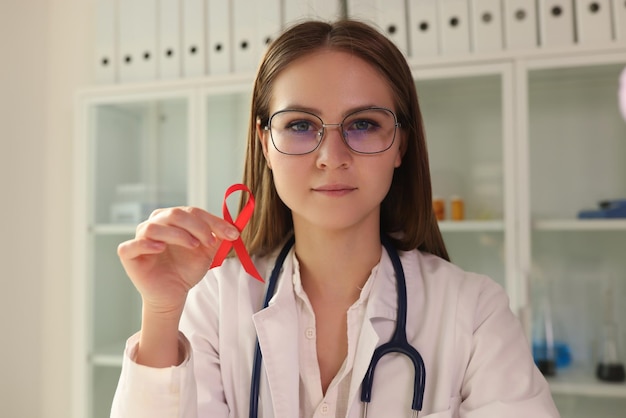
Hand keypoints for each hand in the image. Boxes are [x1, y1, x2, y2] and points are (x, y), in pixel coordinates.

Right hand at [117, 206, 239, 317]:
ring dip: (177, 234)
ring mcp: (140, 238)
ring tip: (193, 246)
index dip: (213, 221)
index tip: (232, 233)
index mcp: (173, 219)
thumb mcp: (207, 252)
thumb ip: (219, 237)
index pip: (193, 211)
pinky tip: (160, 249)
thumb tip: (236, 227)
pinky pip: (131, 245)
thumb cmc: (186, 269)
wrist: (174, 294)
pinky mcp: (129, 255)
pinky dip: (145, 244)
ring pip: (154, 227)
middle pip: (174, 214)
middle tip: (210, 241)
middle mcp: (155, 224)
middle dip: (197, 226)